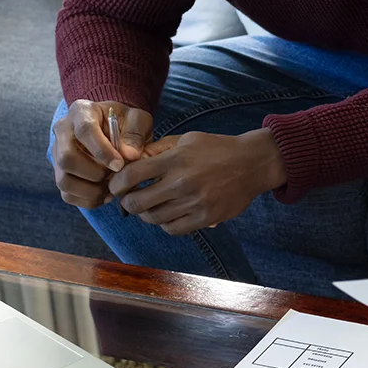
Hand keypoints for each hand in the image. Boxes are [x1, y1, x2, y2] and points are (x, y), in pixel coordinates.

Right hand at [52, 99, 151, 208]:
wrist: (115, 128)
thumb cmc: (126, 123)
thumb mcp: (138, 120)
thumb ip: (136, 134)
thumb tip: (129, 155)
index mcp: (81, 112)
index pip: (84, 131)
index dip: (102, 151)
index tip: (119, 165)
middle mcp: (63, 131)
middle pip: (66, 158)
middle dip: (94, 174)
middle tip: (115, 177)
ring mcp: (58, 153)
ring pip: (63, 180)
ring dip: (90, 191)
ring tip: (112, 189)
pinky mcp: (60, 172)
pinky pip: (67, 194)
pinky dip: (87, 200)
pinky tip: (105, 195)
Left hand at [109, 128, 285, 234]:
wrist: (252, 163)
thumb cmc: (217, 149)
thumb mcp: (187, 139)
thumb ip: (158, 149)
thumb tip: (130, 161)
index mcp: (175, 159)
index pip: (131, 176)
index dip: (116, 185)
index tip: (116, 187)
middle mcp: (182, 182)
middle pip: (137, 203)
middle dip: (127, 203)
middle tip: (129, 200)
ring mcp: (194, 202)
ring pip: (153, 218)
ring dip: (146, 214)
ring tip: (149, 207)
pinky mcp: (206, 218)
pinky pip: (173, 229)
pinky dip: (165, 224)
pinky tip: (168, 215)